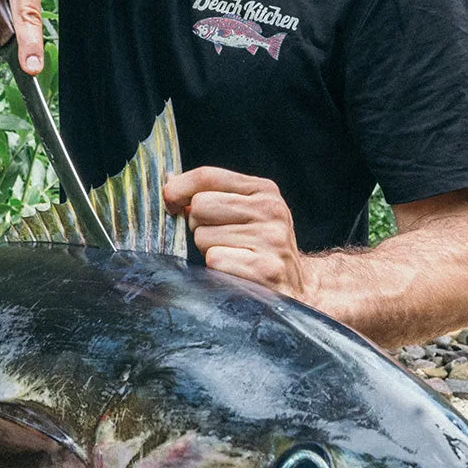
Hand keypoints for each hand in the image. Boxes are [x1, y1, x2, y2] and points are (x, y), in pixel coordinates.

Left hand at [163, 167, 305, 298]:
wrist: (299, 291)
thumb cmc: (259, 249)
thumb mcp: (245, 214)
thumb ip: (211, 195)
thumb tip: (168, 182)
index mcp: (264, 191)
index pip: (207, 176)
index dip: (178, 188)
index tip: (170, 204)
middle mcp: (270, 210)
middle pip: (200, 206)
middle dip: (198, 227)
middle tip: (217, 240)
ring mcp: (271, 239)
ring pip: (203, 236)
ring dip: (208, 252)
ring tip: (232, 258)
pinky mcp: (265, 269)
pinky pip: (215, 260)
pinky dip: (216, 271)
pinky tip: (235, 275)